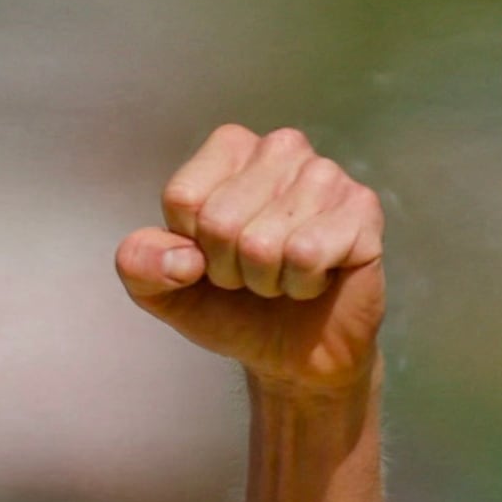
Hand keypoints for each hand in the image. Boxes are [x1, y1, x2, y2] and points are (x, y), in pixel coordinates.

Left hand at [117, 124, 382, 411]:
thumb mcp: (163, 289)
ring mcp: (326, 175)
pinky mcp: (362, 209)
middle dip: (229, 268)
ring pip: (263, 242)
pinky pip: (306, 254)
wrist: (291, 354)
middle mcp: (282, 148)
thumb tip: (180, 258)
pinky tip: (315, 278)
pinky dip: (301, 284)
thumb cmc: (230, 306)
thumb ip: (139, 264)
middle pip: (220, 221)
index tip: (210, 258)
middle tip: (252, 273)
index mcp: (230, 149)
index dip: (189, 247)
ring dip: (266, 279)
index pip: (182, 198)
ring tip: (283, 274)